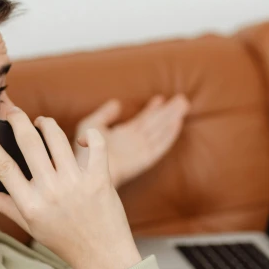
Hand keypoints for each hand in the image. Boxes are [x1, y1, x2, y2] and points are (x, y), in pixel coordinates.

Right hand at [0, 106, 141, 268]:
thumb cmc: (64, 240)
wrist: (102, 255)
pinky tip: (82, 140)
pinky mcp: (100, 178)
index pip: (2, 167)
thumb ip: (3, 205)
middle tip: (12, 111)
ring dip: (46, 124)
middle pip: (28, 143)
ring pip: (57, 137)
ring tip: (42, 123)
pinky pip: (95, 145)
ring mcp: (76, 183)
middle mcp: (51, 191)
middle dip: (17, 120)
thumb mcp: (30, 225)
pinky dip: (89, 136)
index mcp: (30, 204)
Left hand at [74, 94, 189, 187]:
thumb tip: (117, 103)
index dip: (151, 109)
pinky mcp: (144, 159)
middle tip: (182, 99)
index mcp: (123, 135)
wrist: (87, 169)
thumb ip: (104, 114)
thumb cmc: (84, 150)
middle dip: (169, 112)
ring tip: (184, 105)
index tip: (160, 98)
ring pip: (160, 131)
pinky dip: (169, 135)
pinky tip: (177, 123)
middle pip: (156, 124)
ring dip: (172, 118)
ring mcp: (140, 149)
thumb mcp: (91, 125)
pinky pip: (160, 145)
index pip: (142, 120)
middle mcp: (134, 141)